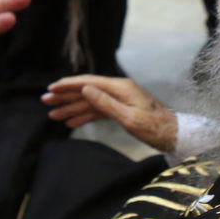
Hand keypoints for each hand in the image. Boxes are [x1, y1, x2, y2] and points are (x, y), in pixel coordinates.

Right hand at [42, 74, 176, 150]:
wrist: (174, 135)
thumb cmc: (154, 128)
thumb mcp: (129, 117)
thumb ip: (106, 103)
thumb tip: (86, 88)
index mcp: (120, 87)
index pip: (88, 82)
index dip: (68, 85)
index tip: (51, 88)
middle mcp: (118, 90)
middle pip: (87, 90)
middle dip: (65, 96)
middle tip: (45, 101)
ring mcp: (120, 100)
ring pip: (90, 102)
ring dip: (72, 108)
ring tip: (53, 115)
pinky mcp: (121, 110)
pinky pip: (98, 111)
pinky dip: (85, 116)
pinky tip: (72, 123)